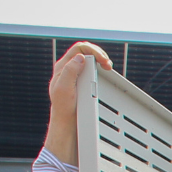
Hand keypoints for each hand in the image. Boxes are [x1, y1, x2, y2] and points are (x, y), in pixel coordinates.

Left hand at [45, 42, 113, 163]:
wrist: (66, 122)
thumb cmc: (64, 108)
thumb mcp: (64, 88)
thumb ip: (70, 71)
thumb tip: (80, 58)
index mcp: (63, 67)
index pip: (79, 49)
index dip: (93, 51)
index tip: (103, 60)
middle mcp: (68, 68)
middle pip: (85, 52)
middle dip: (99, 54)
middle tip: (108, 65)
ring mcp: (75, 75)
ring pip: (89, 59)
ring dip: (100, 60)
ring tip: (107, 67)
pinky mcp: (81, 82)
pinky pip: (91, 69)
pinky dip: (99, 69)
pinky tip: (103, 73)